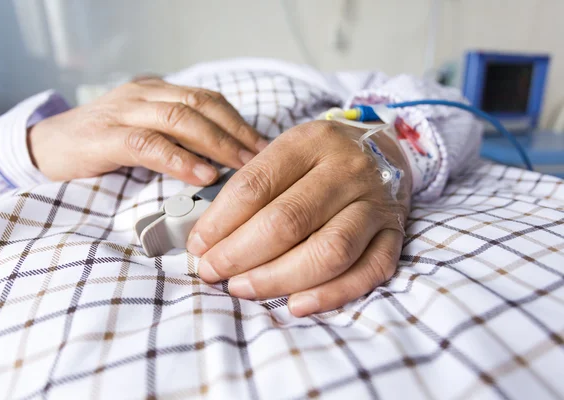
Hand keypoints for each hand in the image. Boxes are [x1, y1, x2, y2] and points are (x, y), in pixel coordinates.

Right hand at [28, 78, 267, 184]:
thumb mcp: (144, 134)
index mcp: (156, 92)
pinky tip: (202, 175)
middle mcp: (143, 95)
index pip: (208, 98)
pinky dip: (178, 159)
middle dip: (235, 132)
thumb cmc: (101, 146)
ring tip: (241, 167)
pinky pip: (147, 144)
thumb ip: (177, 139)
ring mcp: (122, 112)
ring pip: (178, 118)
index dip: (239, 121)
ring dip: (216, 143)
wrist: (44, 148)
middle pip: (200, 105)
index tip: (264, 146)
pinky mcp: (103, 137)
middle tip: (262, 159)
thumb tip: (225, 162)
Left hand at [187, 120, 411, 316]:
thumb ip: (252, 187)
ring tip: (242, 288)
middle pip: (289, 221)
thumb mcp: (287, 151)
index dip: (220, 222)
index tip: (198, 246)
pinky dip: (331, 294)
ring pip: (329, 251)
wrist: (386, 148)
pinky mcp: (395, 234)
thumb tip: (209, 238)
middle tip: (213, 271)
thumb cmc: (323, 157)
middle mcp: (347, 170)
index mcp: (312, 142)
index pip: (256, 186)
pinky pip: (368, 271)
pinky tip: (297, 305)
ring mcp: (376, 204)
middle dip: (241, 254)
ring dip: (278, 278)